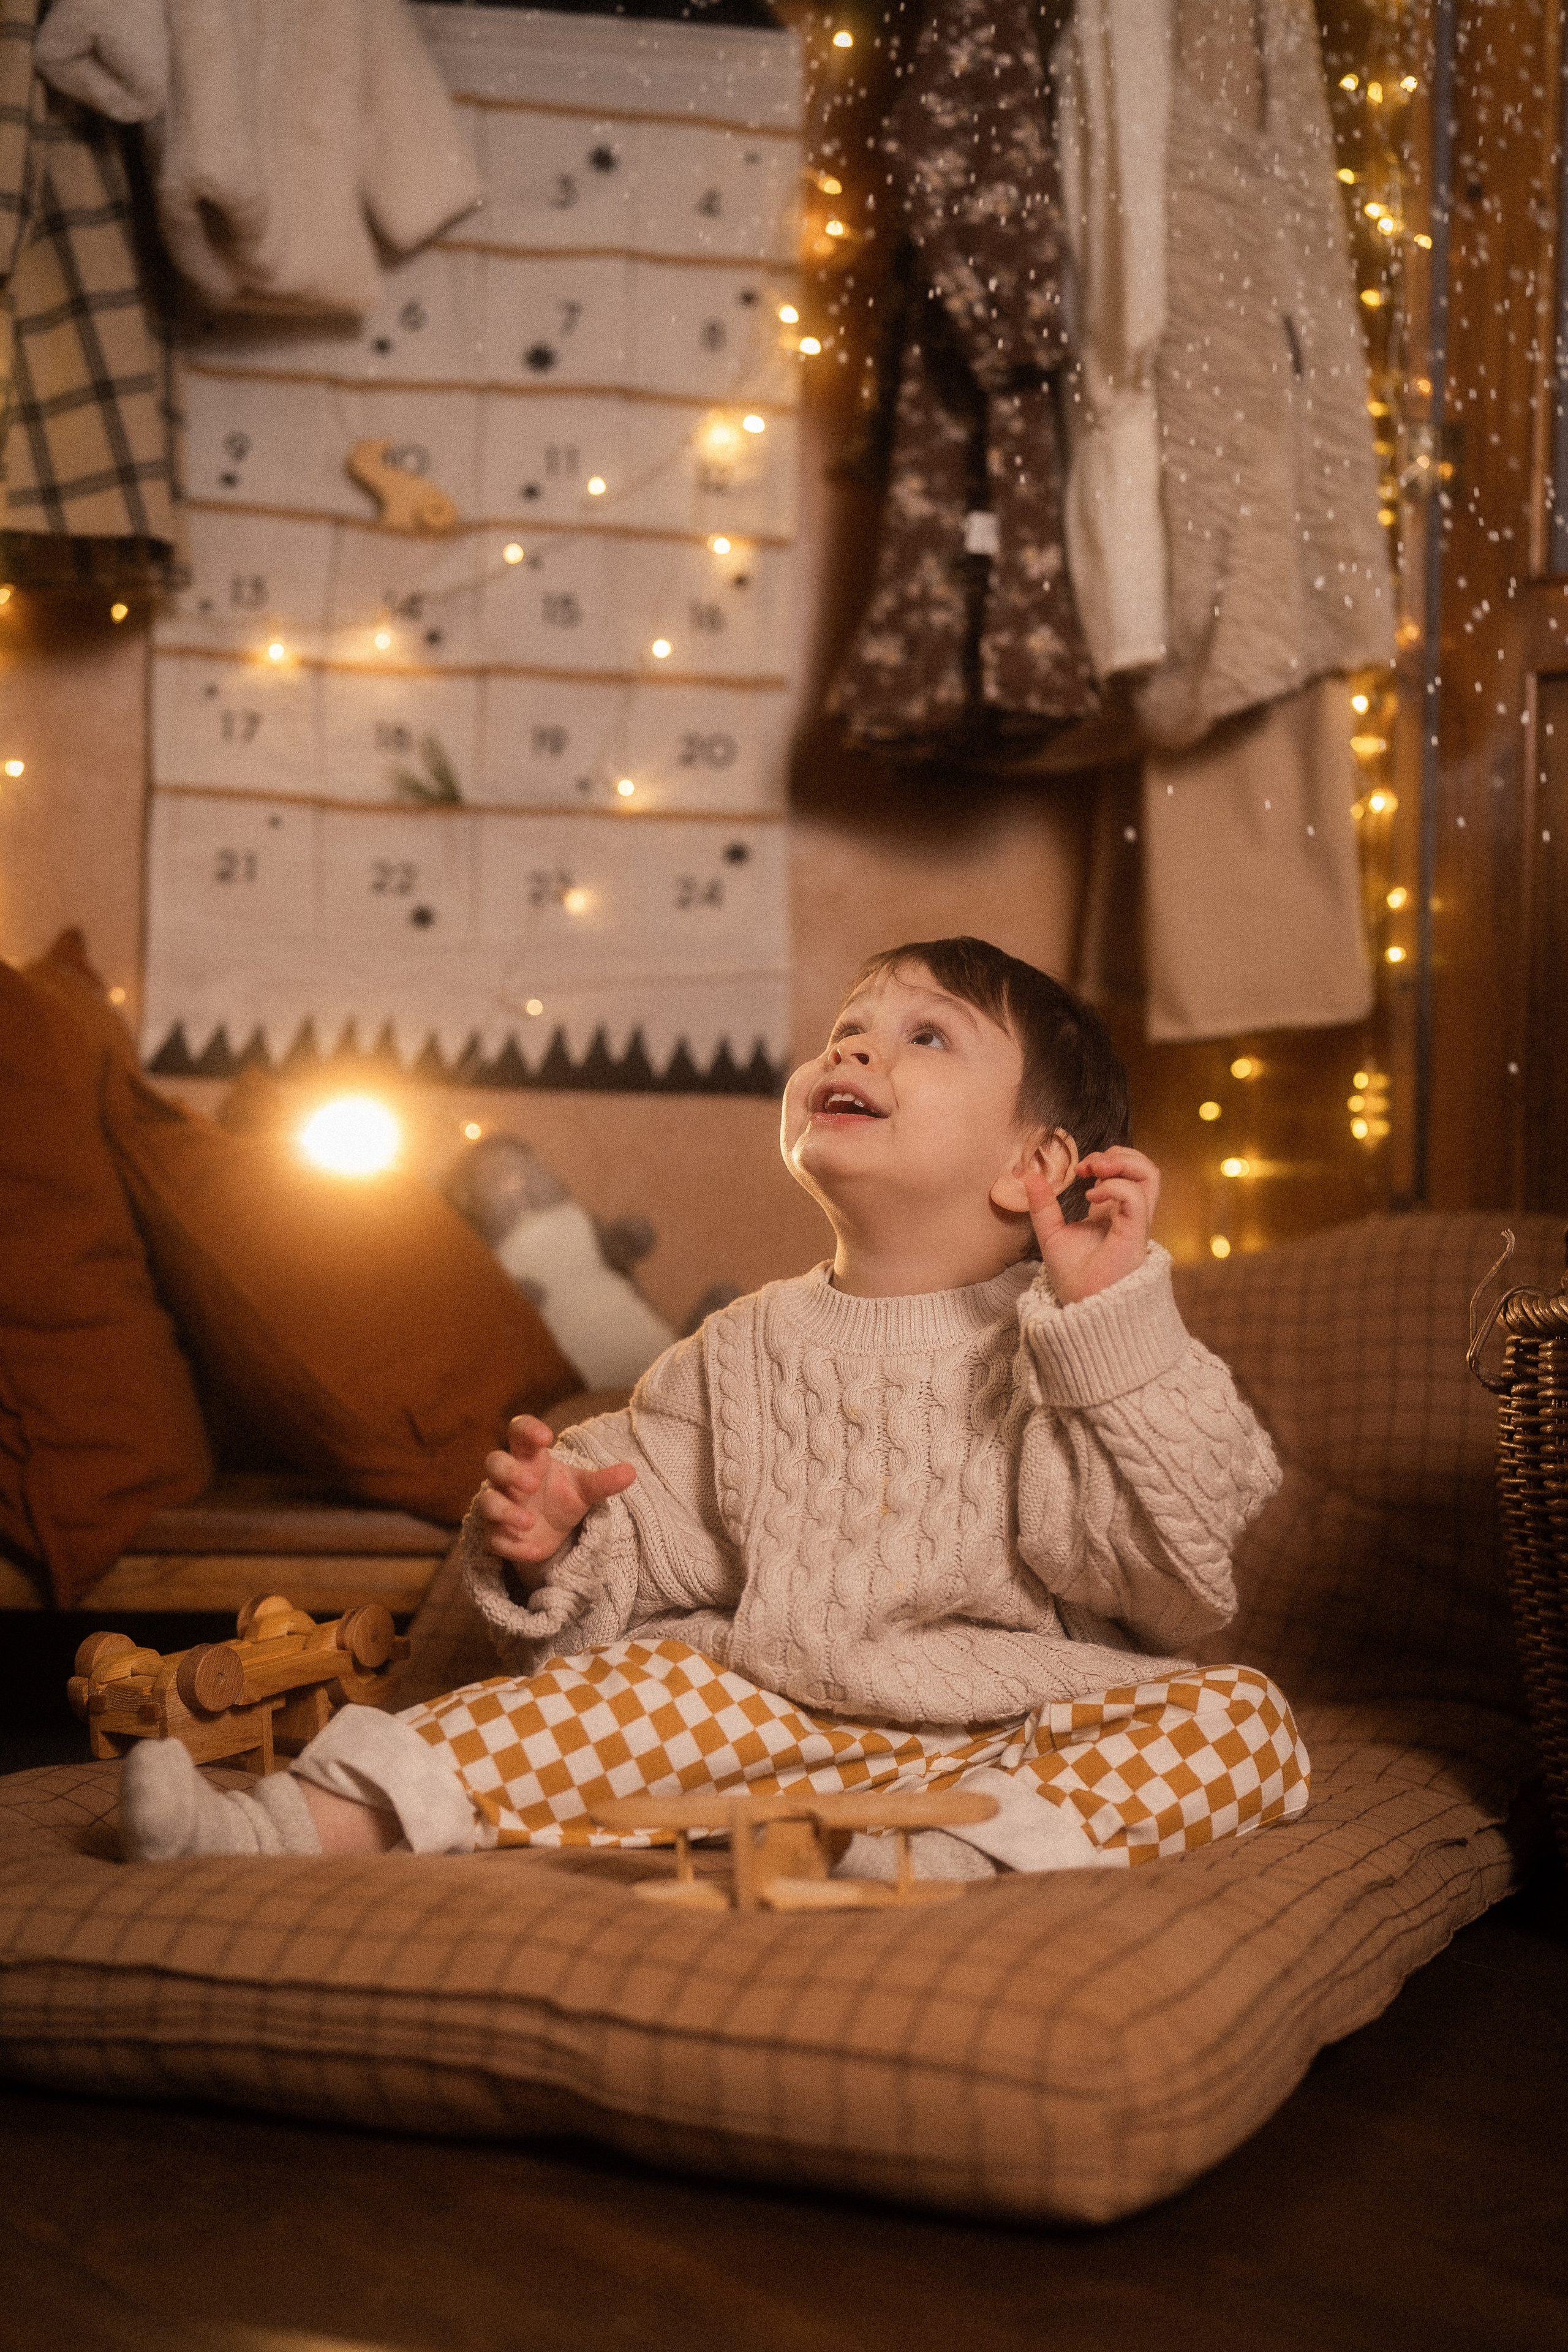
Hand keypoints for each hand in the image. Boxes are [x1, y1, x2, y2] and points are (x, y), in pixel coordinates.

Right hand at [474, 1414, 635, 1591]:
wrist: (550, 1531)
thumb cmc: (561, 1497)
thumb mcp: (584, 1489)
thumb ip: (603, 1481)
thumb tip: (631, 1471)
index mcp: (529, 1458)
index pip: (518, 1431)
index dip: (526, 1429)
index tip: (547, 1437)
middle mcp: (509, 1479)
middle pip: (494, 1462)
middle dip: (509, 1472)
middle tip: (532, 1484)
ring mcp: (500, 1506)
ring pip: (487, 1502)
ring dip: (504, 1511)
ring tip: (529, 1521)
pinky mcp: (497, 1535)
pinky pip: (494, 1539)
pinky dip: (513, 1546)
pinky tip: (536, 1551)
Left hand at [1024, 1146, 1158, 1305]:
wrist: (1082, 1309)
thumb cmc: (1074, 1278)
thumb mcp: (1051, 1233)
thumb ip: (1043, 1205)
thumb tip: (1029, 1175)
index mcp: (1114, 1212)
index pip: (1127, 1173)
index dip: (1106, 1159)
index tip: (1078, 1167)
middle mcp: (1129, 1215)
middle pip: (1146, 1168)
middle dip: (1119, 1154)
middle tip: (1089, 1164)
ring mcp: (1136, 1223)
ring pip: (1151, 1176)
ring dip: (1123, 1162)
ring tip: (1095, 1169)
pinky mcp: (1135, 1234)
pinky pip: (1136, 1199)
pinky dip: (1114, 1187)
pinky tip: (1090, 1196)